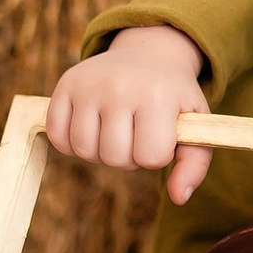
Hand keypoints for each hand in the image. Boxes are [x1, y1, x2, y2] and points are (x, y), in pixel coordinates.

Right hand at [44, 26, 212, 199]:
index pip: (150, 157)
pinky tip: (91, 129)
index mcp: (158, 95)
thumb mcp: (195, 125)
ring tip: (115, 132)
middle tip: (137, 134)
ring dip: (100, 152)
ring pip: (83, 150)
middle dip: (128, 156)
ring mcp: (89, 84)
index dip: (156, 155)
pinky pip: (58, 136)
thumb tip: (179, 198)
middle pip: (114, 157)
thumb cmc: (173, 99)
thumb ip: (194, 165)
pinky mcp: (65, 84)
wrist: (148, 54)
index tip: (160, 136)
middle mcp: (120, 86)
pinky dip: (71, 143)